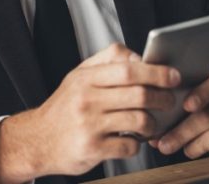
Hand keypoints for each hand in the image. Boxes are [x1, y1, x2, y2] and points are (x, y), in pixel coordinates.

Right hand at [0, 43, 180, 181]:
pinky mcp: (91, 149)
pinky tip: (133, 140)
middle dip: (162, 97)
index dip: (156, 72)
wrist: (35, 140)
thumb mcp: (78, 77)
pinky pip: (129, 146)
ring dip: (153, 123)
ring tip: (152, 124)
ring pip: (138, 120)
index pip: (128, 69)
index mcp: (85, 78)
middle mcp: (86, 99)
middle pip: (138, 94)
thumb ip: (107, 62)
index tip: (173, 76)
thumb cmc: (64, 107)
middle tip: (170, 101)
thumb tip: (141, 58)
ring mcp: (88, 125)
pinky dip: (138, 144)